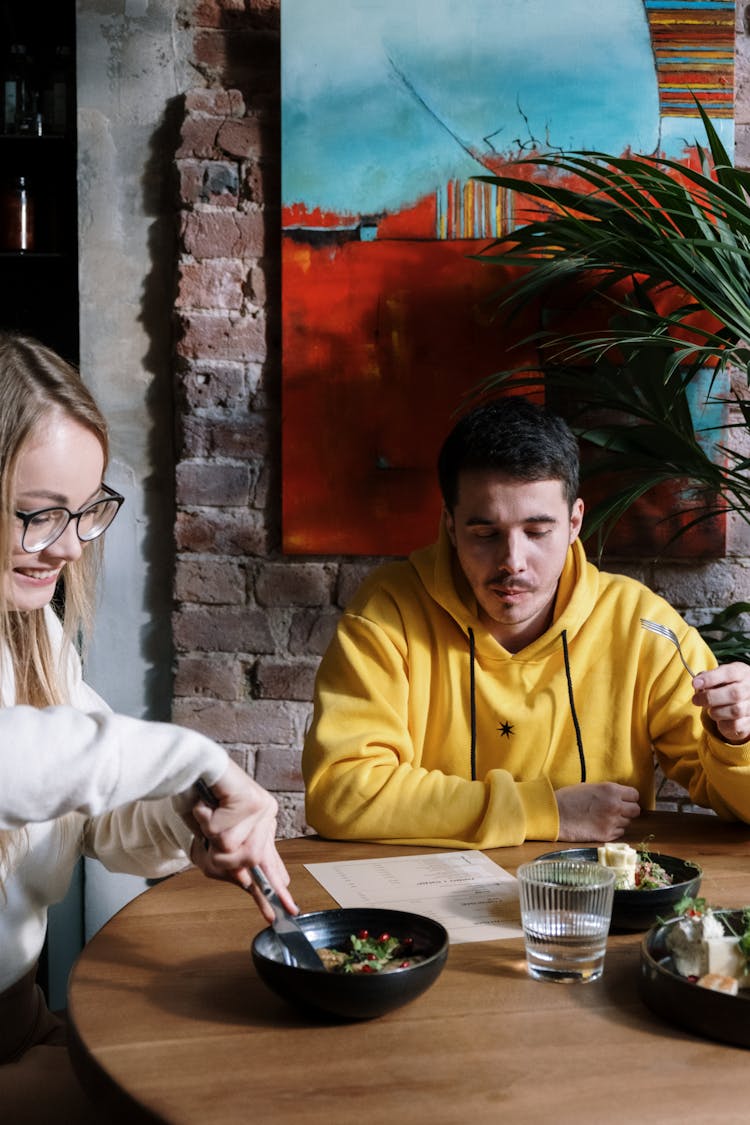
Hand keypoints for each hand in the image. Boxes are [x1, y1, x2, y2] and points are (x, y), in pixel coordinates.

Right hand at [187, 759, 297, 922]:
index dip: (275, 890)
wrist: (191, 767)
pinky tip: (205, 806)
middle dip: (223, 859)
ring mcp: (261, 808)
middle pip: (249, 860)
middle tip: (210, 841)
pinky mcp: (251, 800)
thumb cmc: (200, 801)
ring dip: (210, 839)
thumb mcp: (214, 839)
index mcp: (260, 827)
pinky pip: (221, 833)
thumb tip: (248, 884)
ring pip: (234, 849)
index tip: (285, 912)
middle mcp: (266, 817)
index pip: (270, 864)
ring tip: (206, 817)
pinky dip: (205, 823)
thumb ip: (231, 862)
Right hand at [555, 782, 640, 841]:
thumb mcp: (590, 787)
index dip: (629, 798)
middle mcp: (615, 805)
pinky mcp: (606, 835)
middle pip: (635, 810)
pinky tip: (601, 826)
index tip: (623, 800)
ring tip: (605, 819)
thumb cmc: (569, 798)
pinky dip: (613, 830)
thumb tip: (619, 797)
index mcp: (611, 790)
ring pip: (627, 823)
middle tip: (617, 811)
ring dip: (620, 821)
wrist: (555, 815)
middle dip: (628, 810)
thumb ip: (607, 792)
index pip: (634, 795)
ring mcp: (612, 822)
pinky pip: (619, 833)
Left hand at [692, 664, 749, 744]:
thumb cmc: (729, 686)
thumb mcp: (721, 676)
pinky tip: (720, 719)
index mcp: (742, 673)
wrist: (746, 700)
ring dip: (716, 712)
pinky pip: (735, 726)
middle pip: (734, 694)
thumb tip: (698, 683)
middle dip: (710, 697)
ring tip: (711, 710)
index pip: (730, 673)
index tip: (695, 683)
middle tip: (696, 700)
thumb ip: (709, 677)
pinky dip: (723, 724)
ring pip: (735, 711)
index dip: (711, 678)